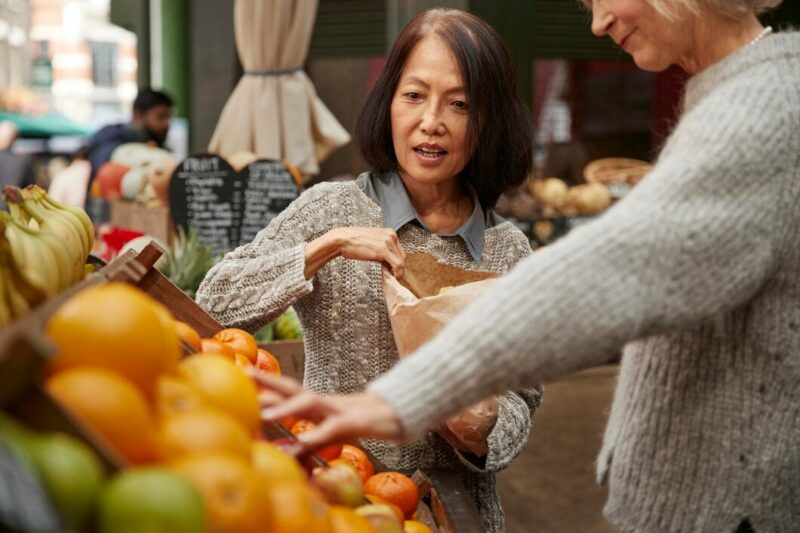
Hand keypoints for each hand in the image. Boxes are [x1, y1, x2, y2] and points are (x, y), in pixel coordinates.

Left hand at [251, 372, 403, 453]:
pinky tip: (302, 443)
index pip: (287, 389)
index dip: (264, 381)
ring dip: (286, 408)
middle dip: (268, 382)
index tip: (240, 372)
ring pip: (310, 404)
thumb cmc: (361, 424)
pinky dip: (316, 435)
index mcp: (317, 403)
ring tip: (263, 416)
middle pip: (293, 388)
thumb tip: (282, 451)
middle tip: (243, 374)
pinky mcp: (354, 423)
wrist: (399, 415)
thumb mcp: (331, 432)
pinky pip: (332, 429)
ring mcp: (339, 410)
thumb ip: (307, 441)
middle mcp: (324, 403)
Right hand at [305, 227, 405, 279]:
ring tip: (395, 279)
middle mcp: (391, 235)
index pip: (400, 250)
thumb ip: (382, 248)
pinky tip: (395, 278)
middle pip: (402, 256)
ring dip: (400, 272)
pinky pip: (397, 264)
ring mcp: (388, 242)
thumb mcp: (373, 242)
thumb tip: (388, 262)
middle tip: (396, 277)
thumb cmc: (354, 242)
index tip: (395, 271)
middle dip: (401, 268)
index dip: (399, 262)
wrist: (342, 240)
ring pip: (401, 261)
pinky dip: (398, 273)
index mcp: (389, 232)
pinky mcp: (383, 250)